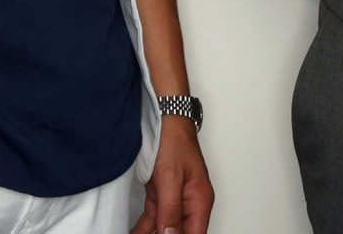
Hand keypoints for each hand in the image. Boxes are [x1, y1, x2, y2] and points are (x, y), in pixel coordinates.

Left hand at [131, 117, 212, 233]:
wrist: (164, 119)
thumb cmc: (174, 141)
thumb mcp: (170, 179)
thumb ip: (170, 210)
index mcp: (199, 201)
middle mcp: (190, 202)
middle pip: (179, 233)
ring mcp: (175, 199)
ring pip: (165, 228)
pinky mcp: (161, 194)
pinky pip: (153, 219)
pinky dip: (143, 229)